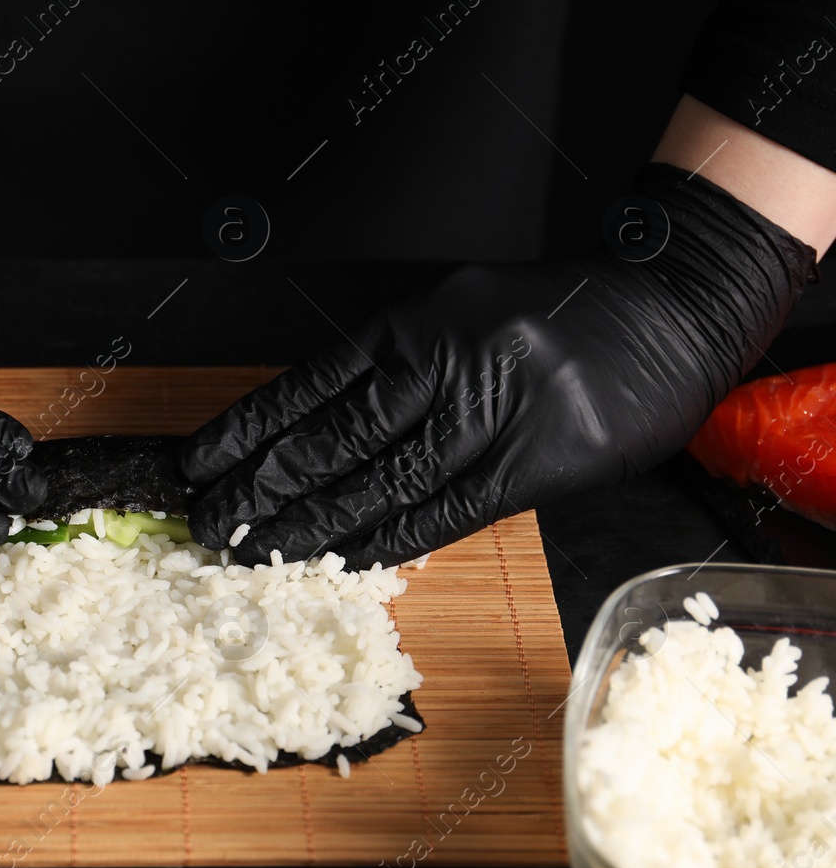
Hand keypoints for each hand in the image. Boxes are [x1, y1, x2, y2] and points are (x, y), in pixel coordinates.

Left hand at [182, 164, 817, 568]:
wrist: (667, 310)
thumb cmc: (555, 314)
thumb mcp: (457, 309)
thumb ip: (393, 365)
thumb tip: (312, 431)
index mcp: (415, 321)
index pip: (309, 387)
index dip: (247, 431)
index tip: (200, 463)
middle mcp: (444, 362)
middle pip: (333, 439)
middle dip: (263, 486)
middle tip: (212, 522)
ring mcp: (492, 413)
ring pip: (380, 482)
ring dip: (312, 524)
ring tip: (258, 551)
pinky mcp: (537, 462)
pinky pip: (445, 512)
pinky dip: (389, 539)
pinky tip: (342, 557)